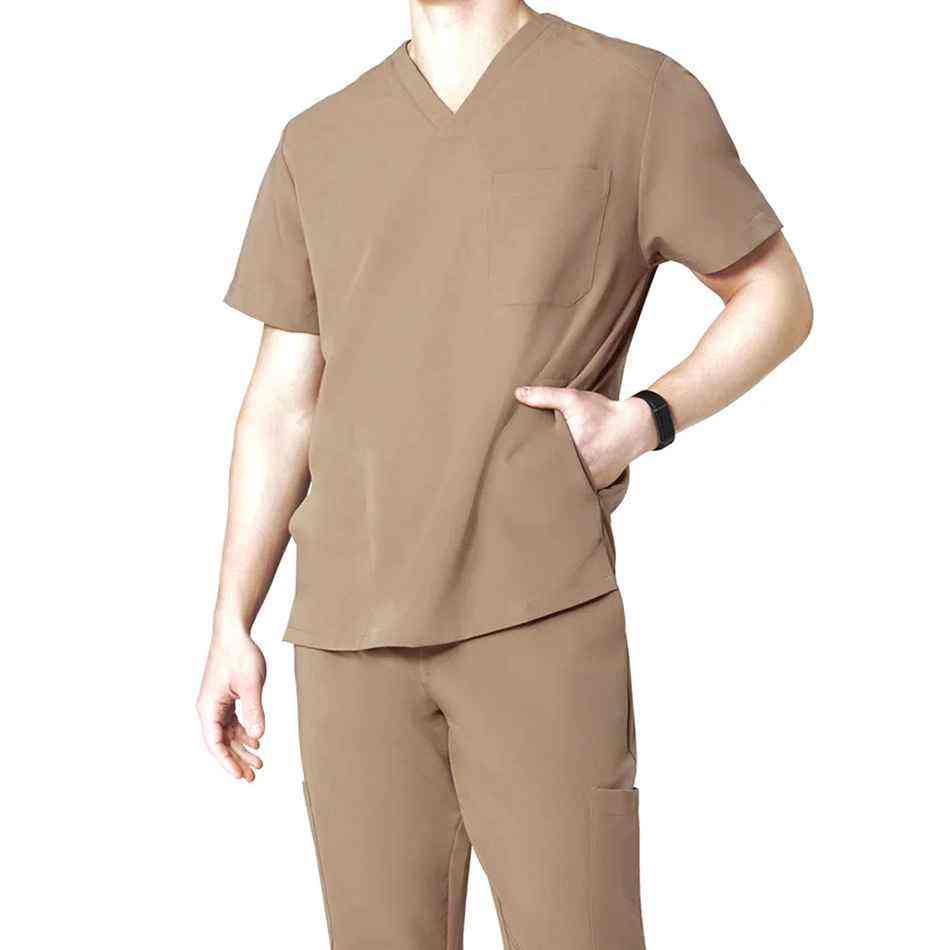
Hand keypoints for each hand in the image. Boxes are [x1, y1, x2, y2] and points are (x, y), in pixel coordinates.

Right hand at [197, 628, 265, 781]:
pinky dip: (243, 732)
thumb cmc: (239, 655)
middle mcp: (209, 708)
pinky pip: (232, 721)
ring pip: (228, 733)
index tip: (240, 775)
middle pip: (221, 742)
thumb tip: (256, 735)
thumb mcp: (251, 684)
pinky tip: (256, 739)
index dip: (227, 762)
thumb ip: (253, 711)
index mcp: (209, 707)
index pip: (214, 743)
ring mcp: (217, 703)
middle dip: (236, 760)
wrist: (234, 633)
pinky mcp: (225, 698)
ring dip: (242, 747)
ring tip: (259, 762)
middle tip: (252, 776)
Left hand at [515, 386, 657, 488]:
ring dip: (557, 483)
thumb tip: (518, 393)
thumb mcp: (573, 399)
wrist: (634, 426)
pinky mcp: (599, 484)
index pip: (543, 462)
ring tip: (539, 484)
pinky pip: (581, 488)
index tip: (517, 465)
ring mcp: (592, 479)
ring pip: (567, 486)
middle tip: (522, 478)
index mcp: (570, 449)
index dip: (529, 465)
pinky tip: (562, 483)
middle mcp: (582, 468)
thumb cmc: (604, 412)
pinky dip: (572, 486)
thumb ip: (544, 396)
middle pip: (554, 477)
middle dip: (541, 477)